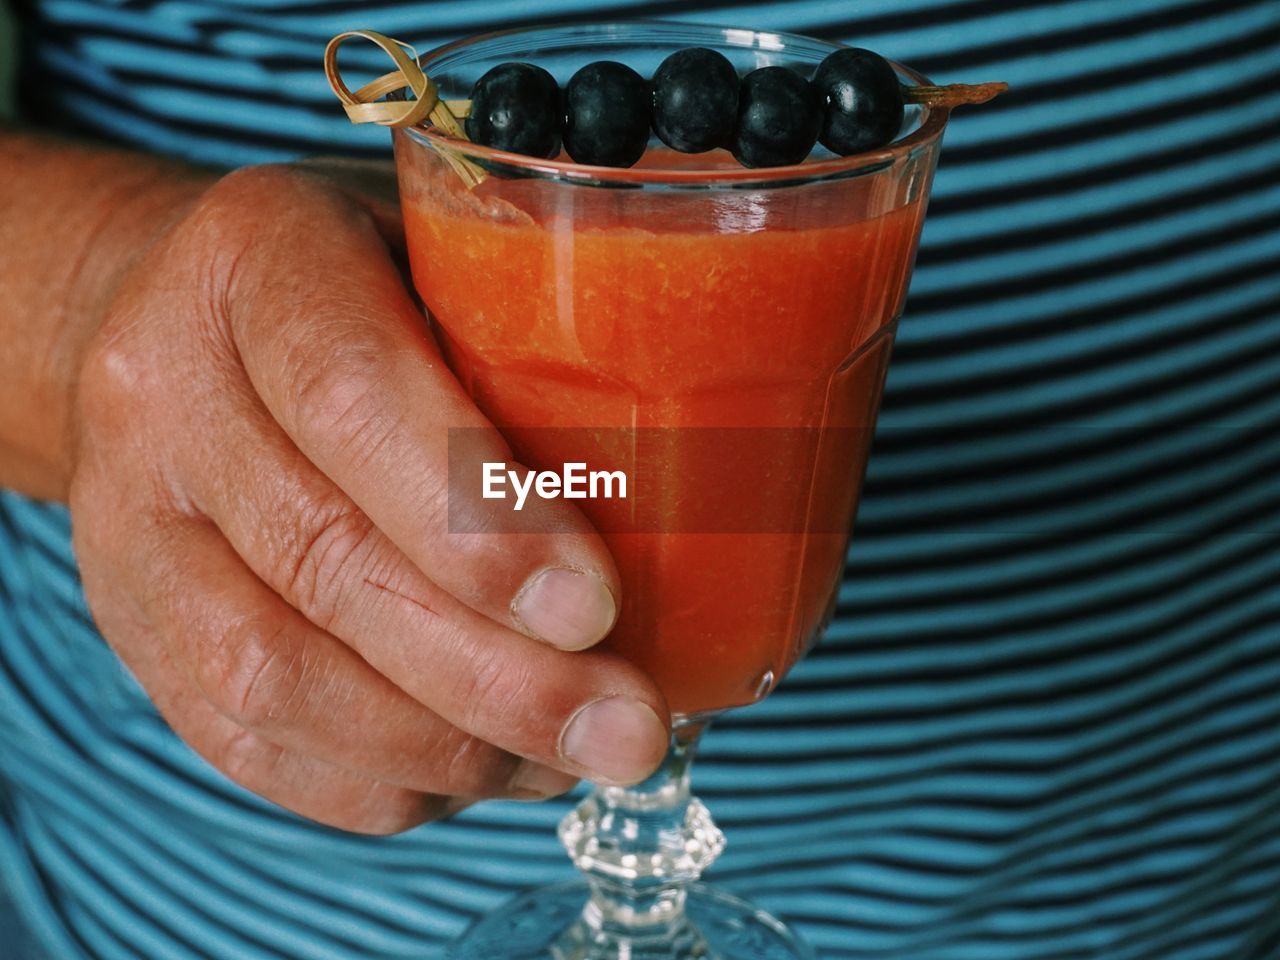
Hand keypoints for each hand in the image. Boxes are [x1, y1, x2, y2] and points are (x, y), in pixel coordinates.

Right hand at [67, 163, 669, 833]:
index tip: (596, 608)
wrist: (170, 321)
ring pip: (275, 675)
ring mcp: (124, 521)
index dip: (476, 518)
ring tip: (570, 756)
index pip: (351, 393)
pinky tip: (480, 768)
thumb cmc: (356, 287)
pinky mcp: (131, 624)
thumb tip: (700, 499)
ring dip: (444, 744)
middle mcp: (161, 389)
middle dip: (494, 674)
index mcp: (253, 259)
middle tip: (627, 727)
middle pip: (324, 561)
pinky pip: (246, 741)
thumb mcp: (443, 252)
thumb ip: (530, 343)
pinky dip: (382, 781)